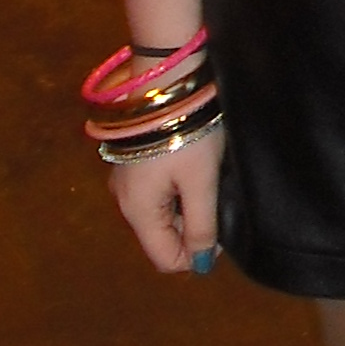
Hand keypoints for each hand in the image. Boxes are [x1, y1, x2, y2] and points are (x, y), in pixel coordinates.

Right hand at [110, 125, 223, 276]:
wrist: (164, 81)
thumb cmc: (186, 133)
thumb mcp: (202, 182)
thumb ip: (202, 225)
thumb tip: (200, 264)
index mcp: (138, 211)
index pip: (166, 259)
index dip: (196, 255)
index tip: (220, 228)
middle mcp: (124, 202)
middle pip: (162, 237)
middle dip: (191, 229)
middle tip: (216, 199)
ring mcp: (125, 182)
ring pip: (160, 216)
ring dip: (185, 208)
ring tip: (206, 180)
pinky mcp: (132, 164)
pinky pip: (155, 194)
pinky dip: (175, 191)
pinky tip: (191, 169)